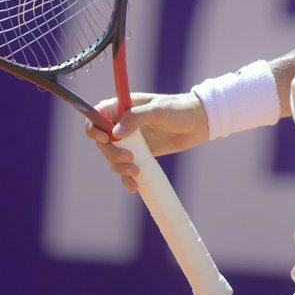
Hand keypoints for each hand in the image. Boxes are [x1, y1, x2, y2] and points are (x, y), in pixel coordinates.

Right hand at [83, 92, 209, 192]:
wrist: (200, 123)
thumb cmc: (179, 110)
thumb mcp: (158, 110)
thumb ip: (136, 118)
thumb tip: (115, 133)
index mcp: (123, 107)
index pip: (97, 115)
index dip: (94, 127)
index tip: (104, 138)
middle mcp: (123, 124)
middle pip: (102, 141)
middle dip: (111, 153)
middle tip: (128, 158)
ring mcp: (131, 140)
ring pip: (112, 157)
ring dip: (119, 167)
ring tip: (136, 172)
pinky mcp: (140, 155)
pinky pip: (125, 168)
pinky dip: (126, 178)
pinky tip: (133, 187)